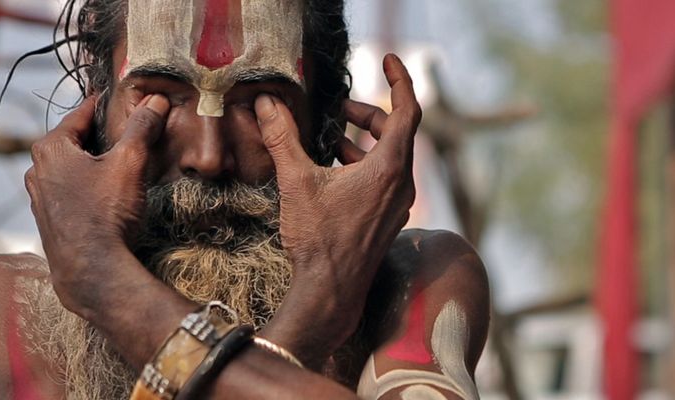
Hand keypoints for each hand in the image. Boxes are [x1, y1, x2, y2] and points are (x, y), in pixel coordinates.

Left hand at [25, 94, 170, 316]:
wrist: (90, 269)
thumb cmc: (106, 212)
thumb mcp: (129, 162)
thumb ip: (141, 128)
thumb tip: (154, 101)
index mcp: (51, 148)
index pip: (80, 113)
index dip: (104, 105)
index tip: (121, 98)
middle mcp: (36, 169)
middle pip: (73, 140)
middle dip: (99, 135)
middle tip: (127, 131)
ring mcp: (39, 196)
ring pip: (70, 167)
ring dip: (92, 162)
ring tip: (120, 163)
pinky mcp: (47, 219)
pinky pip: (68, 190)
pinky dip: (86, 184)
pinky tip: (106, 194)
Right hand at [258, 54, 419, 364]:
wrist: (330, 292)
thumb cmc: (319, 239)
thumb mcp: (296, 181)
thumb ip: (282, 138)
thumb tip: (266, 104)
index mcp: (390, 167)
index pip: (408, 109)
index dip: (400, 79)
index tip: (390, 59)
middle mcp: (402, 184)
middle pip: (396, 132)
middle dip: (369, 114)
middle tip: (340, 109)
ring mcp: (398, 203)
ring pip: (390, 157)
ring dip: (364, 142)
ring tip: (331, 139)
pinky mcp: (388, 218)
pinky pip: (385, 179)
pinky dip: (364, 165)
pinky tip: (333, 172)